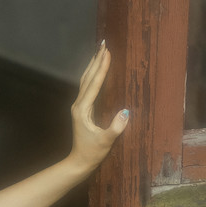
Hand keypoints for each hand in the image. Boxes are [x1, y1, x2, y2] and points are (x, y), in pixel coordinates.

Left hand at [69, 42, 128, 176]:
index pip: (94, 84)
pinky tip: (96, 69)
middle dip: (96, 60)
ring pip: (85, 80)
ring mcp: (79, 106)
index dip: (102, 68)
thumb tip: (127, 112)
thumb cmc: (92, 153)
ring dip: (93, 64)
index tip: (108, 53)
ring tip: (100, 50)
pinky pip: (87, 86)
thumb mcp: (105, 142)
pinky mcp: (81, 109)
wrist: (79, 162)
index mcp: (83, 109)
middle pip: (88, 77)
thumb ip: (115, 128)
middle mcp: (78, 104)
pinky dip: (92, 74)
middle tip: (104, 43)